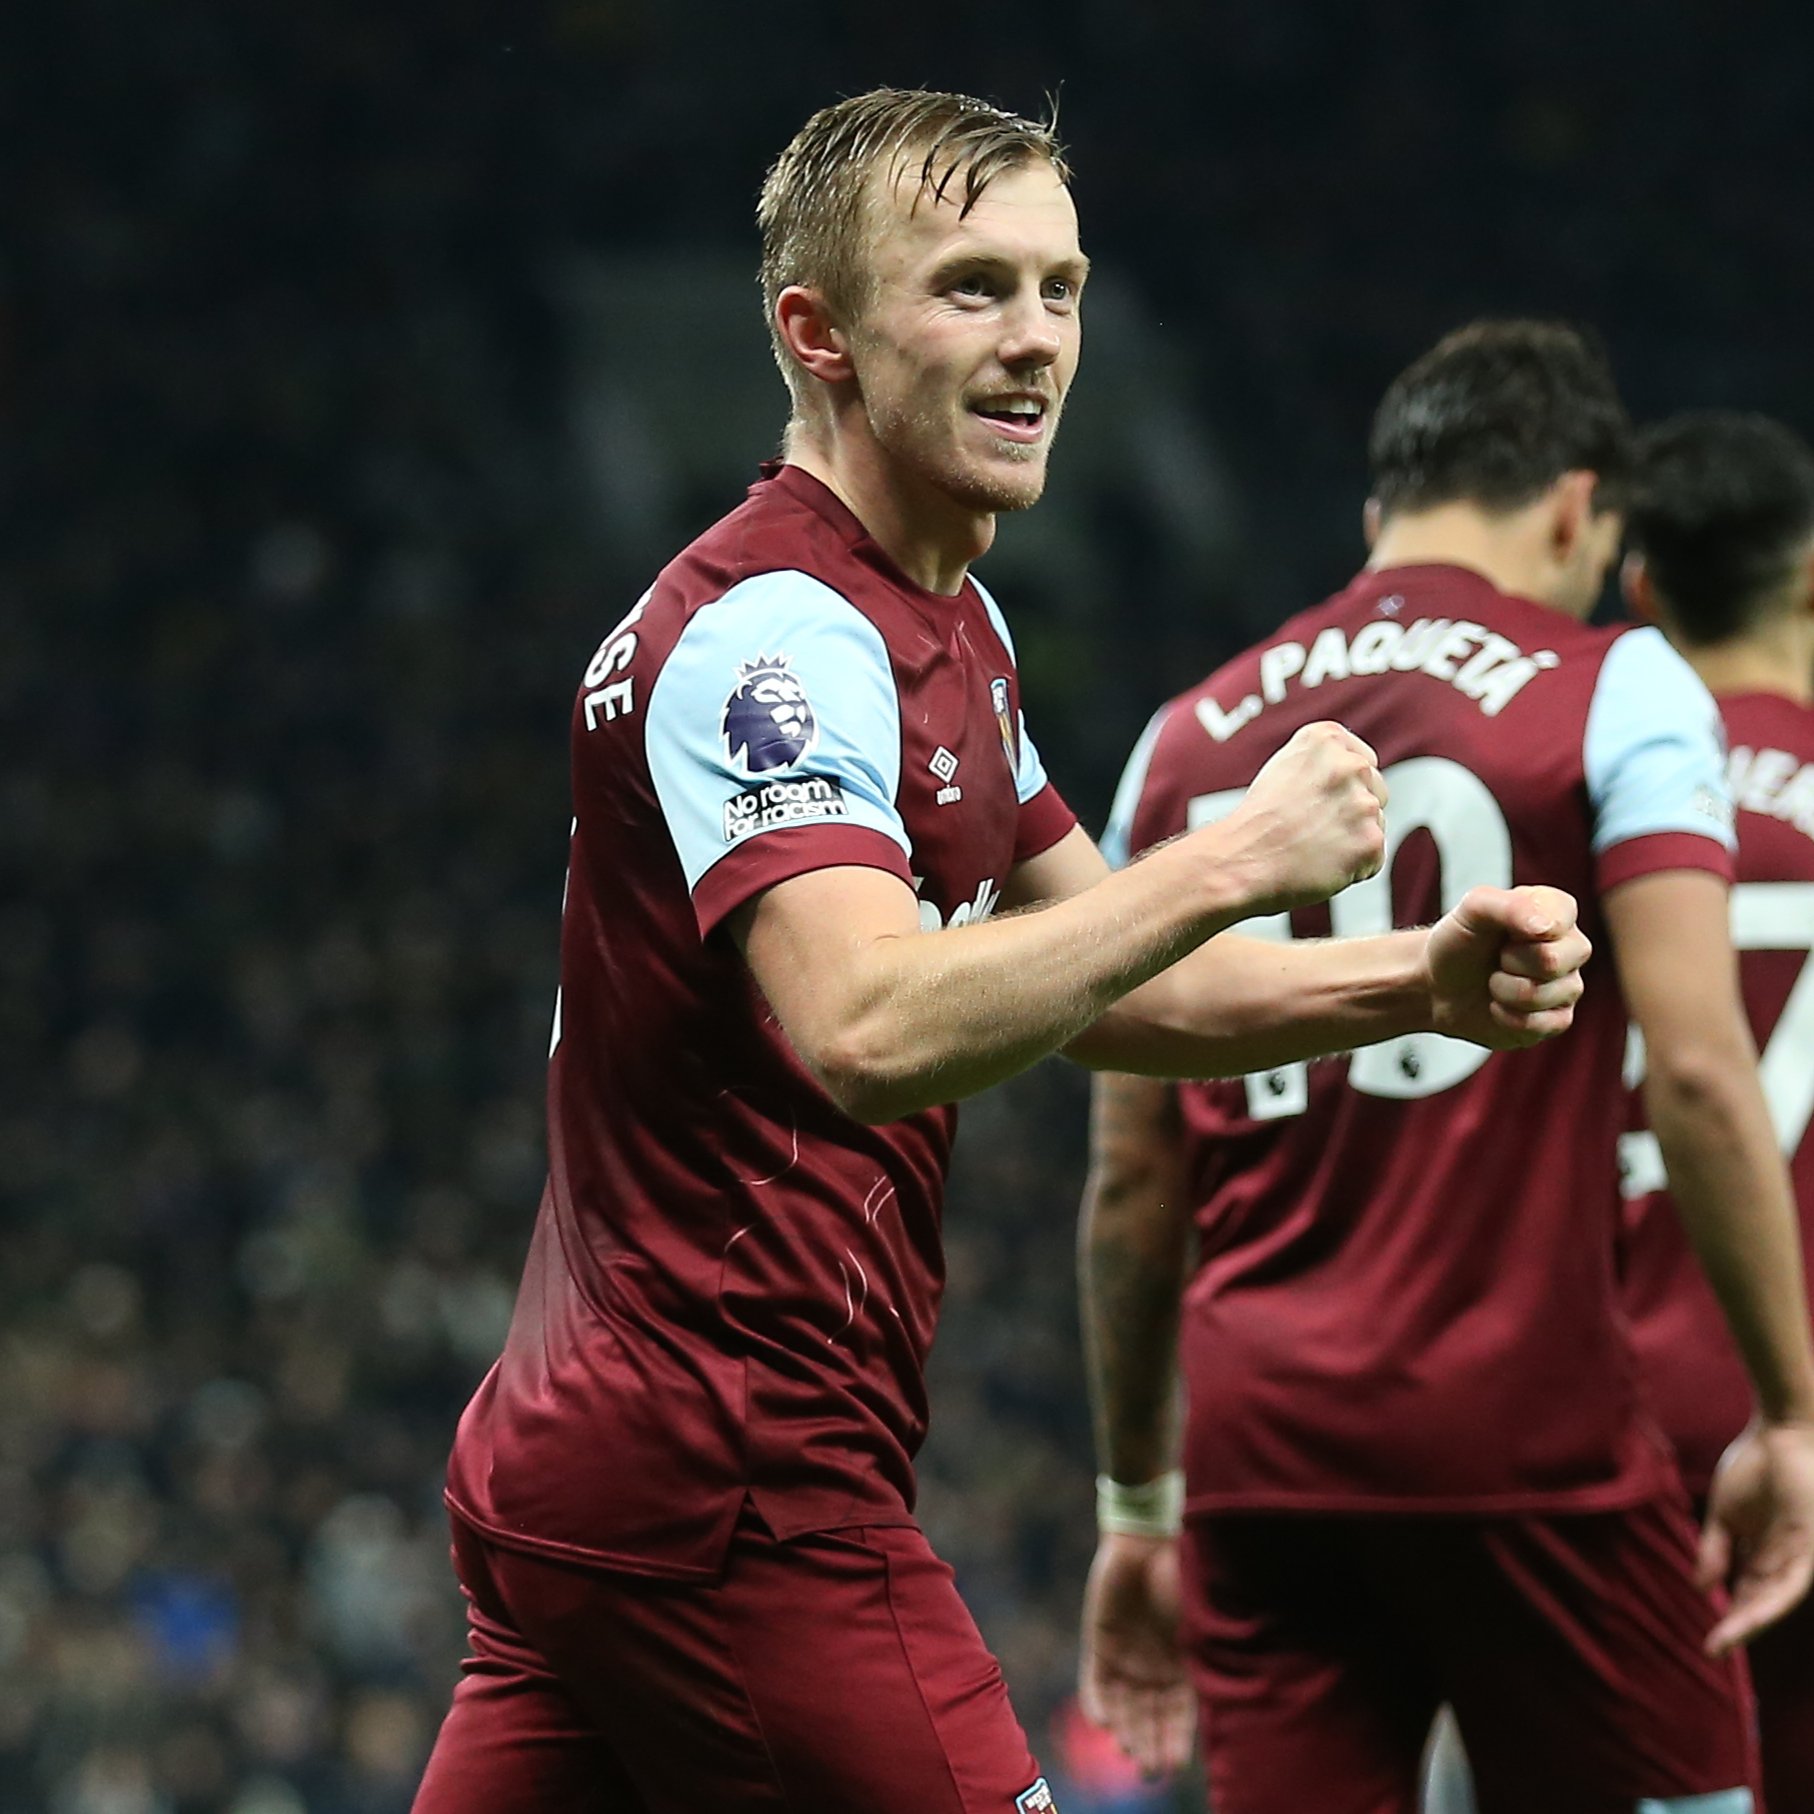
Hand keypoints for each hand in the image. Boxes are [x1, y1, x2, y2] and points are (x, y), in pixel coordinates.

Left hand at [1078, 1532, 1194, 1776]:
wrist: (1149, 1541)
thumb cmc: (1184, 1579)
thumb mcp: (1202, 1624)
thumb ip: (1208, 1659)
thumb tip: (1229, 1701)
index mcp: (1183, 1666)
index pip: (1179, 1715)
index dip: (1176, 1741)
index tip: (1174, 1765)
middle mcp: (1154, 1668)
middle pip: (1150, 1718)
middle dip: (1149, 1745)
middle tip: (1149, 1771)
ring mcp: (1126, 1657)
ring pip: (1123, 1707)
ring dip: (1125, 1731)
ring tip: (1128, 1752)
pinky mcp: (1099, 1642)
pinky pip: (1095, 1682)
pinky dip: (1096, 1703)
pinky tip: (1102, 1723)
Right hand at [1219, 722, 1386, 912]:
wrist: (1240, 860)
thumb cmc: (1256, 822)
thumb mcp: (1284, 767)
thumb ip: (1324, 763)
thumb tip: (1357, 775)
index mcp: (1327, 738)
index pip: (1363, 762)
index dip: (1340, 788)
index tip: (1316, 803)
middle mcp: (1350, 764)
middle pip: (1376, 790)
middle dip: (1352, 811)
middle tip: (1311, 828)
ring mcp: (1363, 803)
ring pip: (1374, 824)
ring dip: (1351, 840)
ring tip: (1311, 847)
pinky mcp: (1370, 840)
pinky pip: (1373, 858)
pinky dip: (1353, 868)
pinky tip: (1321, 865)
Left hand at [1426, 885, 1588, 1048]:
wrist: (1438, 985)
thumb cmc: (1459, 941)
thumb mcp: (1474, 909)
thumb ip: (1511, 906)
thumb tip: (1547, 928)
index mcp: (1558, 911)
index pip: (1560, 918)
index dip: (1521, 927)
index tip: (1502, 928)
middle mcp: (1571, 948)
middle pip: (1552, 962)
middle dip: (1509, 962)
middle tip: (1497, 957)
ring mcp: (1568, 986)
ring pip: (1541, 995)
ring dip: (1503, 990)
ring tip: (1495, 980)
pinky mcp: (1557, 1020)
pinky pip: (1540, 1025)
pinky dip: (1506, 1017)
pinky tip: (1499, 1005)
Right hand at [1699, 1419, 1813, 1653]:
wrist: (1783, 1431)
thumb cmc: (1756, 1465)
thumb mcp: (1725, 1513)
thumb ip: (1715, 1549)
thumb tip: (1701, 1587)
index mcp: (1765, 1552)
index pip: (1748, 1594)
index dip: (1730, 1617)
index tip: (1708, 1643)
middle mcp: (1785, 1561)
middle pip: (1761, 1602)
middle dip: (1739, 1626)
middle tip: (1713, 1649)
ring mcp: (1798, 1557)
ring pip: (1775, 1600)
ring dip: (1750, 1622)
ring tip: (1724, 1641)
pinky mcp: (1808, 1550)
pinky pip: (1790, 1585)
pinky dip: (1769, 1603)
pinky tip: (1748, 1617)